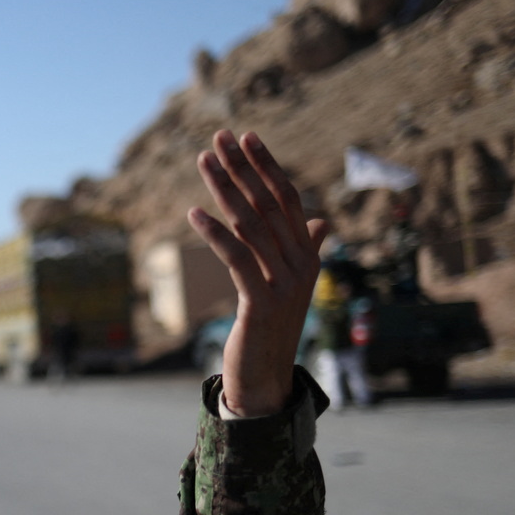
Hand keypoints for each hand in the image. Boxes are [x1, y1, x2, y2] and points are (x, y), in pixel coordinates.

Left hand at [188, 130, 328, 416]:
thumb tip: (320, 223)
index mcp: (307, 255)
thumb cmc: (271, 328)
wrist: (267, 378)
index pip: (288, 198)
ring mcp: (285, 284)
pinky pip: (236, 259)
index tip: (247, 136)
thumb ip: (306, 250)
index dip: (267, 166)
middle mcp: (301, 264)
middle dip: (242, 168)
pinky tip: (194, 214)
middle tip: (219, 137)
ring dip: (225, 190)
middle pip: (268, 205)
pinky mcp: (262, 302)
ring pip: (251, 226)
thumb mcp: (288, 285)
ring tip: (204, 162)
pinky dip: (215, 234)